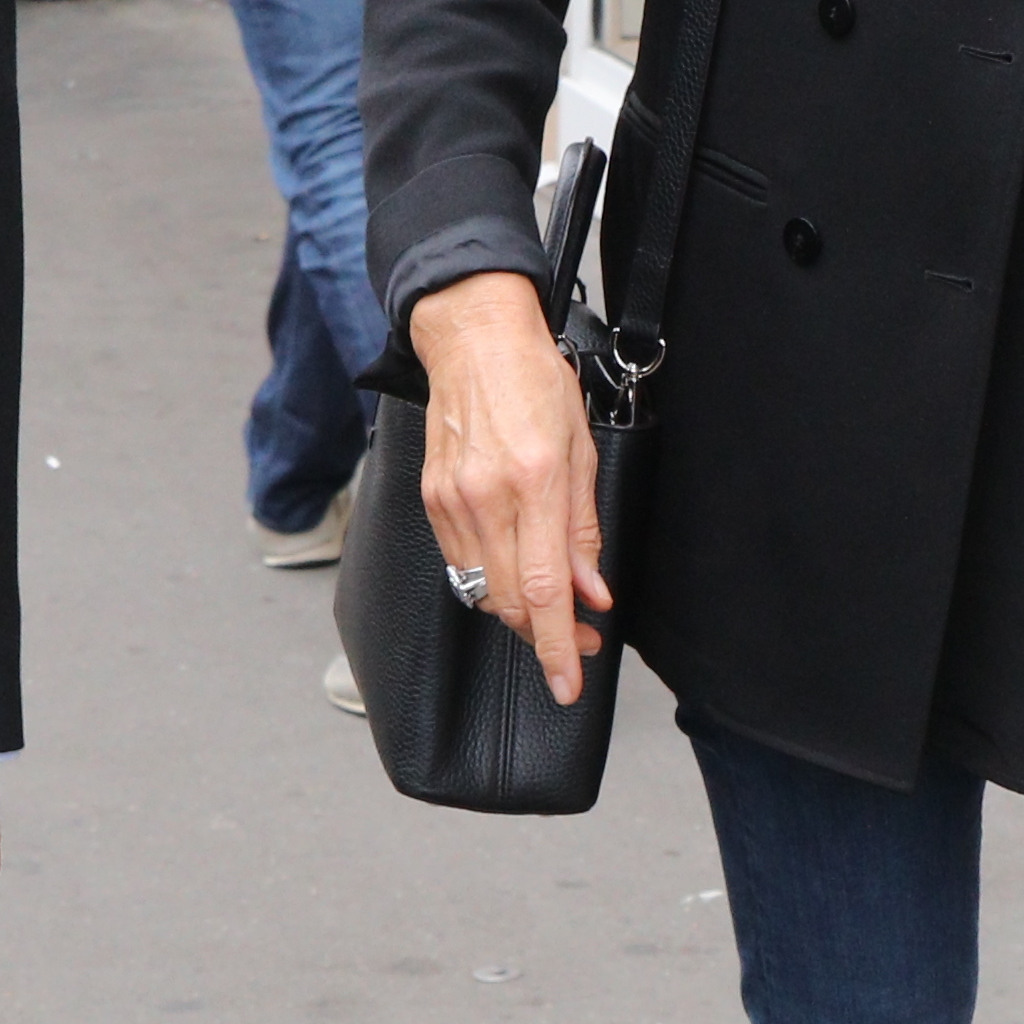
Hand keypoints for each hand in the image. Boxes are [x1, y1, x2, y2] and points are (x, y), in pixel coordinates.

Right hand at [413, 270, 607, 702]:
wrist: (472, 339)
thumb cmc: (534, 381)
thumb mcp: (581, 448)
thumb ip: (584, 528)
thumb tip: (591, 592)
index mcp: (533, 484)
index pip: (543, 592)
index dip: (558, 648)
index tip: (570, 684)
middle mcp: (486, 499)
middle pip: (508, 603)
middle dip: (546, 635)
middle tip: (582, 637)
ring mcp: (452, 502)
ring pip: (482, 590)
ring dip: (518, 610)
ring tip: (552, 605)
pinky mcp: (432, 499)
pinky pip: (461, 563)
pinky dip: (491, 579)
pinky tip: (514, 567)